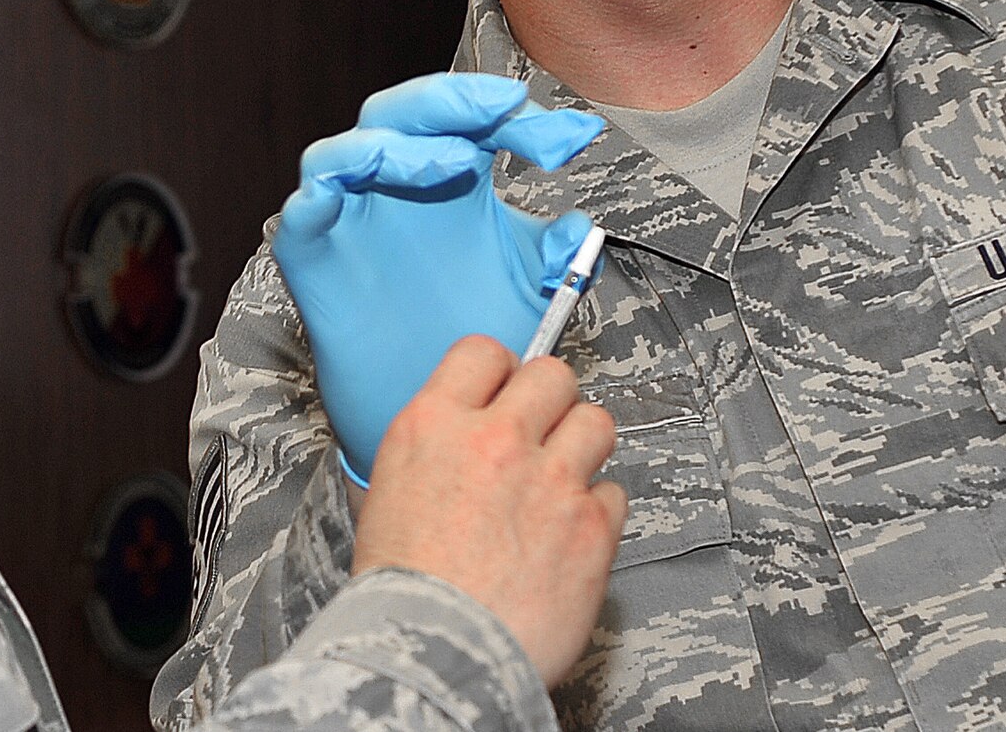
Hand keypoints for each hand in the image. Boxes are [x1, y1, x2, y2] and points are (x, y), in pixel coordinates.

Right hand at [274, 73, 603, 479]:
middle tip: (506, 107)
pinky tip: (368, 176)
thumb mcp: (526, 292)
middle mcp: (397, 184)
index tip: (574, 138)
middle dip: (457, 99)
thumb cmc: (463, 335)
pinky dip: (332, 178)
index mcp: (451, 179)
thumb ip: (554, 258)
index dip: (525, 121)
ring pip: (352, 148)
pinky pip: (305, 205)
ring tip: (456, 159)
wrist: (416, 404)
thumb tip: (578, 229)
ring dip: (401, 141)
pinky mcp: (310, 253)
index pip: (480, 123)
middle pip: (409, 112)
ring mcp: (350, 215)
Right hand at [353, 337, 625, 686]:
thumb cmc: (402, 590)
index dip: (501, 371)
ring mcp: (551, 480)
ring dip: (583, 445)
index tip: (505, 390)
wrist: (434, 653)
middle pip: (553, 375)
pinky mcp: (591, 528)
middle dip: (551, 400)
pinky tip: (571, 532)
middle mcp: (495, 439)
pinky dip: (598, 511)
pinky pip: (615, 493)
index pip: (485, 352)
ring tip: (565, 476)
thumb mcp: (390, 490)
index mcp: (434, 424)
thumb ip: (436, 448)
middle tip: (543, 430)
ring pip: (596, 422)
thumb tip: (463, 435)